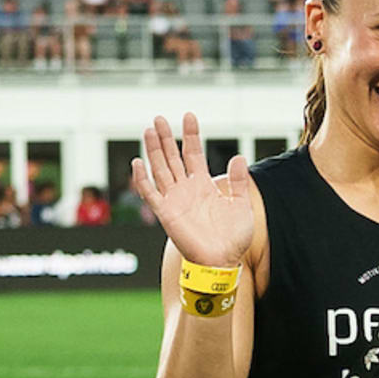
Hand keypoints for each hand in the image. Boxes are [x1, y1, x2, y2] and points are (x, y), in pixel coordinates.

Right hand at [135, 113, 258, 274]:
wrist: (223, 261)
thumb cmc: (233, 237)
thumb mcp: (241, 204)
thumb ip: (238, 181)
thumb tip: (239, 157)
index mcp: (203, 184)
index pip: (193, 153)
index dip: (190, 135)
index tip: (188, 116)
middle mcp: (186, 189)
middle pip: (172, 157)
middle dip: (166, 138)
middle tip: (158, 118)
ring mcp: (174, 199)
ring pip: (159, 169)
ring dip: (153, 150)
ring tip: (149, 130)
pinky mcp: (165, 213)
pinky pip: (150, 194)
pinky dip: (142, 179)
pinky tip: (137, 162)